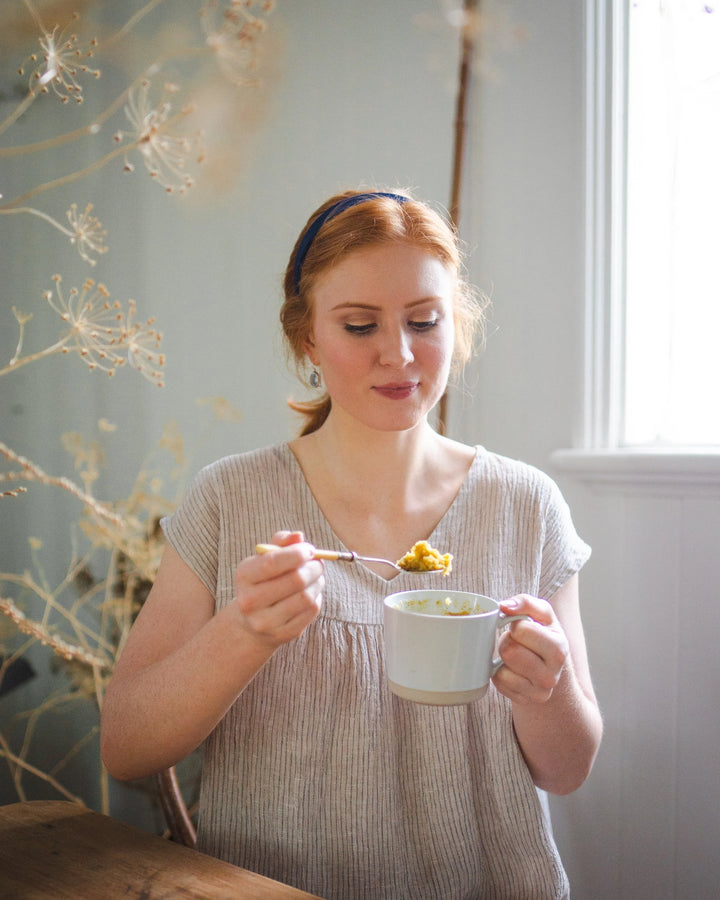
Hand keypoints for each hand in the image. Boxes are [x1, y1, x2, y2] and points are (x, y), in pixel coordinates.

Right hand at [233, 531, 323, 648]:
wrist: (251, 621)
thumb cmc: (263, 581)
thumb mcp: (265, 559)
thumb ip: (281, 543)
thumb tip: (298, 536)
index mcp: (244, 576)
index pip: (272, 563)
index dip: (296, 554)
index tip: (310, 549)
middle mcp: (250, 601)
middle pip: (295, 580)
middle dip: (313, 567)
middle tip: (318, 562)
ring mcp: (265, 621)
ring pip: (306, 597)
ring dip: (318, 582)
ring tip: (316, 577)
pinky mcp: (283, 634)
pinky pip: (311, 611)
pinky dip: (317, 597)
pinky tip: (311, 592)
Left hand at [491, 594, 569, 705]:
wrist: (553, 671)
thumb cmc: (543, 636)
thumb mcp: (542, 614)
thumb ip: (525, 602)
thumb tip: (504, 606)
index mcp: (559, 647)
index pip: (521, 629)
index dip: (516, 625)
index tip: (522, 628)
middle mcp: (552, 674)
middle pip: (510, 651)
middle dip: (507, 641)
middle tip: (516, 642)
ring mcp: (539, 691)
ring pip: (502, 670)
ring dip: (502, 659)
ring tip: (515, 655)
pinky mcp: (525, 701)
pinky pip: (498, 683)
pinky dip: (499, 674)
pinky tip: (511, 670)